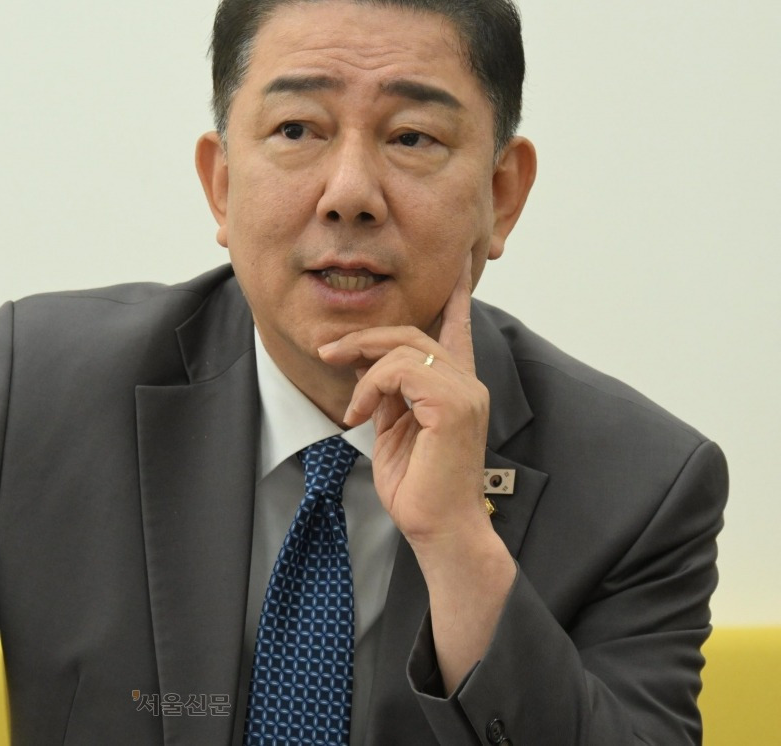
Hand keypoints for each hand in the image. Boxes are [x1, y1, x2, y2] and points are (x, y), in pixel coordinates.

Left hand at [318, 255, 489, 545]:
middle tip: (326, 352)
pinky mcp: (453, 404)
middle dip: (364, 338)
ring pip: (404, 347)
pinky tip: (360, 414)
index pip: (458, 329)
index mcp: (457, 388)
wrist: (439, 528)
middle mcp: (468, 384)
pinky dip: (371, 387)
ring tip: (348, 402)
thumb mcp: (395, 429)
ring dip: (362, 365)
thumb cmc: (418, 487)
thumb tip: (367, 366)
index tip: (456, 266)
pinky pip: (402, 370)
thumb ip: (390, 394)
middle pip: (412, 333)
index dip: (455, 297)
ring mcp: (464, 392)